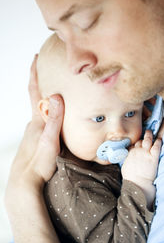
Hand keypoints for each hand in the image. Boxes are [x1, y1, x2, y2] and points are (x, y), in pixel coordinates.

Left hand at [5, 55, 64, 242]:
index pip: (34, 93)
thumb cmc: (37, 164)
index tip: (36, 58)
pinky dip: (51, 113)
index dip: (34, 74)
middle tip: (52, 70)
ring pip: (42, 111)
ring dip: (48, 98)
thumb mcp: (49, 142)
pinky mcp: (38, 140)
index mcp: (36, 121)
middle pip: (38, 99)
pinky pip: (45, 121)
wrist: (24, 184)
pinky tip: (58, 116)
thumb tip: (57, 97)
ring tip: (60, 90)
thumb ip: (53, 121)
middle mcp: (34, 124)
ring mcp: (35, 132)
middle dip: (43, 82)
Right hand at [122, 130, 161, 208]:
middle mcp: (137, 151)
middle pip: (140, 141)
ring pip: (147, 140)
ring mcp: (145, 153)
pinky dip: (158, 142)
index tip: (139, 141)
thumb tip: (128, 158)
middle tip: (146, 132)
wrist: (137, 183)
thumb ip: (127, 160)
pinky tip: (159, 139)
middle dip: (143, 137)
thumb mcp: (125, 166)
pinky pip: (156, 146)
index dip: (137, 142)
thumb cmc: (131, 178)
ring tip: (151, 132)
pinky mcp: (153, 157)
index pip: (133, 144)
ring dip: (149, 135)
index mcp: (130, 153)